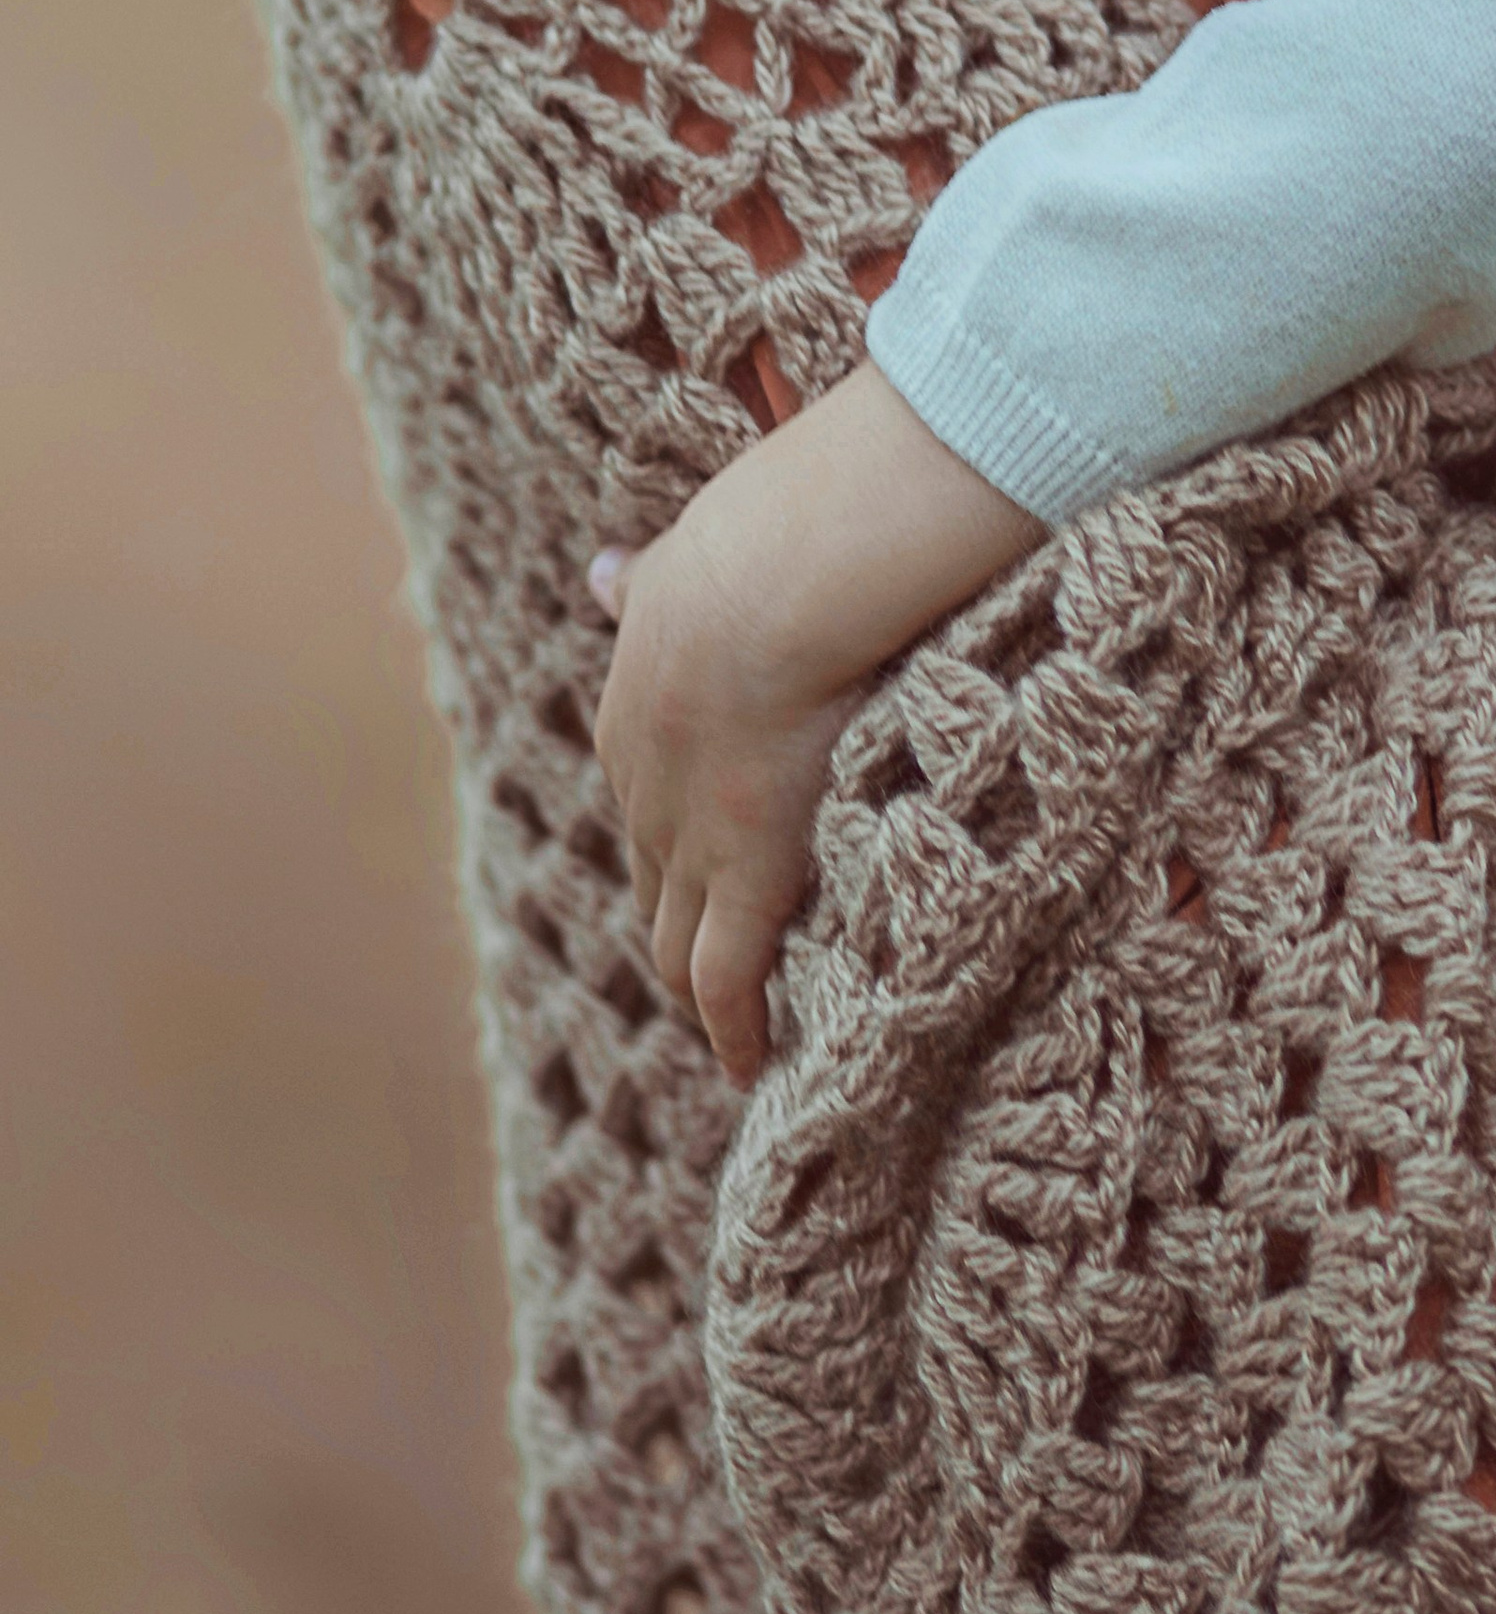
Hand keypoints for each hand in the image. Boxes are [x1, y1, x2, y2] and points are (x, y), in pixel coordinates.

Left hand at [591, 364, 1038, 1085]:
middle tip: (703, 958)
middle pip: (652, 878)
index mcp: (631, 716)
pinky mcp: (747, 879)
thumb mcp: (679, 563)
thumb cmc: (757, 544)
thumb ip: (647, 585)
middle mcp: (645, 793)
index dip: (676, 827)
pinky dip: (734, 1031)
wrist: (776, 580)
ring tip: (728, 1023)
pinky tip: (749, 1068)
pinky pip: (730, 980)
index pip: (649, 796)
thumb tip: (603, 573)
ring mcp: (692, 843)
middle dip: (674, 914)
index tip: (703, 850)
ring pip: (681, 938)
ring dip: (697, 982)